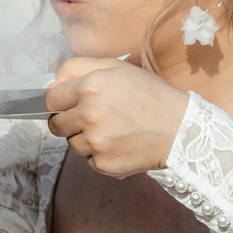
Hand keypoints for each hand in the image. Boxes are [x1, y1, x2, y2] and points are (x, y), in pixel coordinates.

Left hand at [46, 57, 189, 176]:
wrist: (182, 129)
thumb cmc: (152, 95)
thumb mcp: (117, 68)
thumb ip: (78, 68)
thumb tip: (50, 84)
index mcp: (90, 87)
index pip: (50, 99)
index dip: (59, 101)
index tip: (70, 103)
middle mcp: (88, 115)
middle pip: (55, 125)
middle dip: (68, 121)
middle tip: (93, 118)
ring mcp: (96, 143)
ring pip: (73, 144)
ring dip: (86, 138)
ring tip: (113, 130)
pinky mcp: (104, 164)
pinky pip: (89, 160)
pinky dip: (101, 154)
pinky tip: (121, 144)